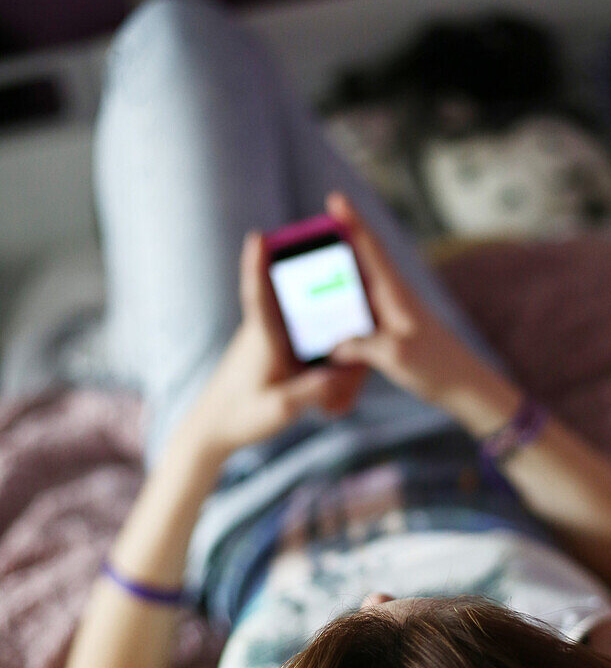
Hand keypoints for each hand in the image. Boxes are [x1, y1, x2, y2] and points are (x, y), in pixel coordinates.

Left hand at [186, 230, 367, 460]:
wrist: (213, 429)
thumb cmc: (240, 417)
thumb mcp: (279, 411)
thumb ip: (309, 392)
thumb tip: (339, 375)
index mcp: (263, 340)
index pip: (257, 295)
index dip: (256, 265)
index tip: (257, 237)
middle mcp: (262, 332)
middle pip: (285, 291)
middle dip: (300, 264)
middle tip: (325, 238)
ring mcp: (266, 338)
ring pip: (294, 310)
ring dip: (313, 294)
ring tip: (339, 269)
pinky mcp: (271, 348)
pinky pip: (295, 326)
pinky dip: (314, 320)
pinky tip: (337, 318)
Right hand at [326, 192, 488, 406]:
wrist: (466, 388)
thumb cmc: (438, 368)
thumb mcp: (395, 356)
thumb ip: (360, 345)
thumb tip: (332, 345)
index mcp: (396, 294)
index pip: (371, 249)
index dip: (352, 222)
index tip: (336, 198)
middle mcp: (394, 298)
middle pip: (362, 262)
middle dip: (338, 245)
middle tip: (310, 238)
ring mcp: (394, 313)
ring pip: (359, 288)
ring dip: (337, 279)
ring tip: (310, 275)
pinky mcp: (393, 331)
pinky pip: (361, 312)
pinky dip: (344, 309)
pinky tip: (328, 318)